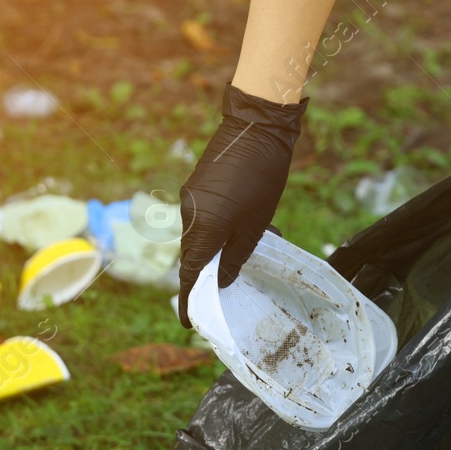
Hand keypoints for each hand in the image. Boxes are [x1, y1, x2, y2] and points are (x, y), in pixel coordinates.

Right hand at [178, 83, 308, 327]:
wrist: (256, 127)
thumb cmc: (262, 178)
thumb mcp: (256, 226)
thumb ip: (237, 256)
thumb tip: (223, 279)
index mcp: (202, 229)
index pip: (190, 274)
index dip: (189, 300)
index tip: (188, 322)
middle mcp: (188, 216)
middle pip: (193, 257)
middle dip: (206, 276)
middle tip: (221, 293)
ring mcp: (190, 199)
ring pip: (198, 237)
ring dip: (215, 251)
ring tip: (243, 252)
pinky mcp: (196, 188)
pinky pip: (201, 220)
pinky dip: (215, 231)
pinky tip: (241, 229)